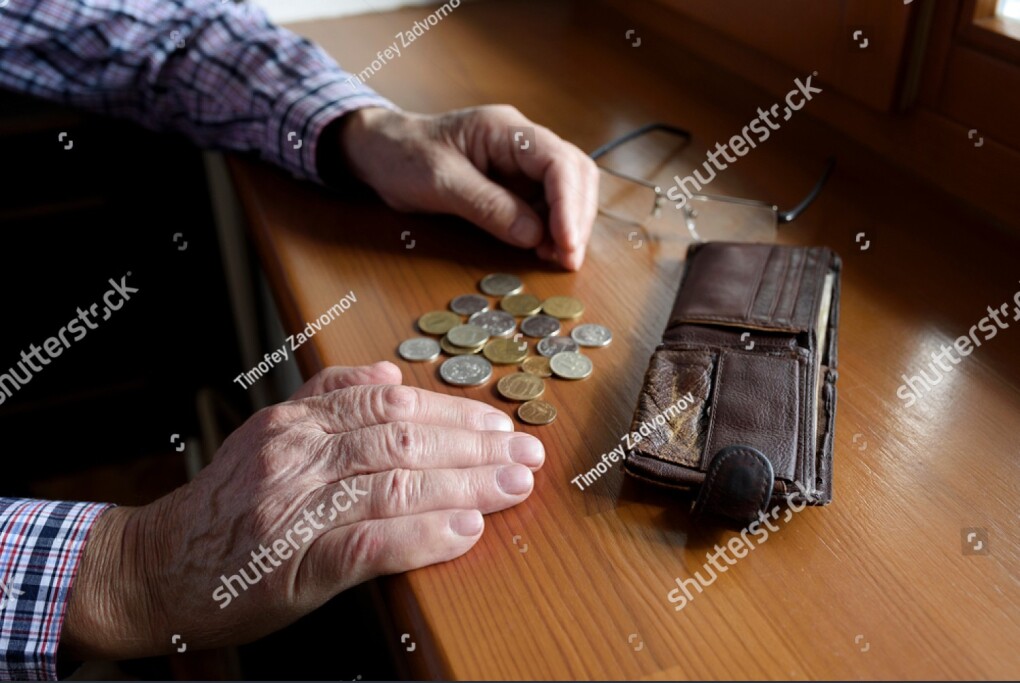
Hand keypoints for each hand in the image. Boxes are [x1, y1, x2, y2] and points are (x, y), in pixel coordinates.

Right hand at [61, 362, 543, 658]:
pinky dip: (422, 535)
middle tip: (526, 453)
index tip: (501, 422)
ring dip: (465, 484)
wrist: (154, 568)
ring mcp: (294, 509)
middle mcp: (295, 455)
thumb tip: (389, 376)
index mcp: (296, 422)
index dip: (454, 412)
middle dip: (473, 445)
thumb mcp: (267, 434)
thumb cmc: (224, 507)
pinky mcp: (294, 564)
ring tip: (513, 487)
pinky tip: (464, 530)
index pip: (390, 403)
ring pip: (393, 482)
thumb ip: (327, 400)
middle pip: (401, 438)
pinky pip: (370, 543)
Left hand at [335, 106, 598, 270]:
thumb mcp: (440, 182)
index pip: (557, 161)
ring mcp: (521, 163)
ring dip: (569, 225)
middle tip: (568, 259)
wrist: (380, 150)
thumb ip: (488, 206)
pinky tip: (544, 250)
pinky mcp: (515, 185)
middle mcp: (522, 142)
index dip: (569, 204)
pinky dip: (552, 229)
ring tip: (558, 259)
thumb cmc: (403, 156)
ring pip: (568, 190)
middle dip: (577, 218)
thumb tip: (534, 235)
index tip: (566, 243)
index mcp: (505, 130)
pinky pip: (547, 205)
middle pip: (575, 174)